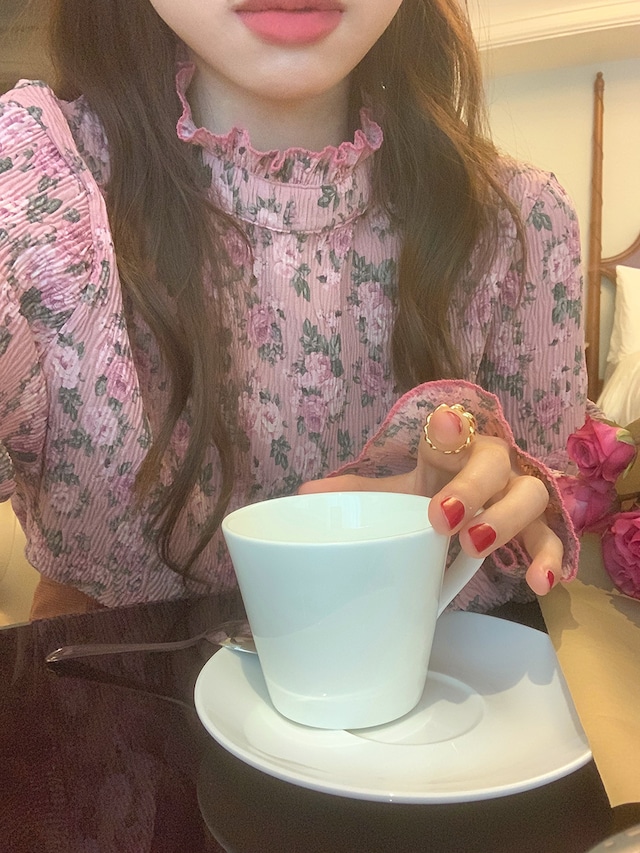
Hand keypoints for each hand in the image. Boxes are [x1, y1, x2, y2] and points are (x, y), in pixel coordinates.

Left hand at [299, 404, 561, 595]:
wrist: (479, 503)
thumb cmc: (436, 492)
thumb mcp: (398, 492)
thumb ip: (357, 493)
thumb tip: (302, 494)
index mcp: (454, 449)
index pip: (454, 431)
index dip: (449, 430)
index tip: (440, 425)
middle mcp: (491, 465)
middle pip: (494, 462)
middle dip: (470, 487)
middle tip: (441, 518)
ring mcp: (517, 494)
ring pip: (529, 495)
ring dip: (505, 520)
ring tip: (474, 547)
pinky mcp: (538, 527)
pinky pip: (551, 540)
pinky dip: (548, 560)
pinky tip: (535, 585)